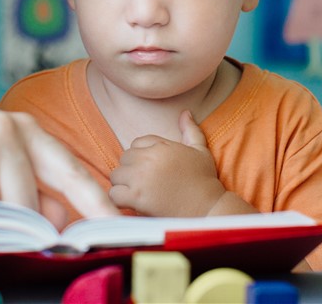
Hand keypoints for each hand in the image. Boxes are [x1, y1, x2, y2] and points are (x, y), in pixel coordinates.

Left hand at [109, 110, 251, 216]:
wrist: (207, 209)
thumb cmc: (204, 180)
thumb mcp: (200, 150)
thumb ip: (190, 130)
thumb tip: (185, 112)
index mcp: (161, 146)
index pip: (136, 144)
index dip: (143, 157)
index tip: (153, 170)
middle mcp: (149, 158)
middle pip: (124, 158)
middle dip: (131, 170)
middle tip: (145, 183)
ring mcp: (141, 177)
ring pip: (116, 175)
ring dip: (124, 185)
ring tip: (138, 193)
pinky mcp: (137, 197)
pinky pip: (114, 193)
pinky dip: (120, 200)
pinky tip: (132, 203)